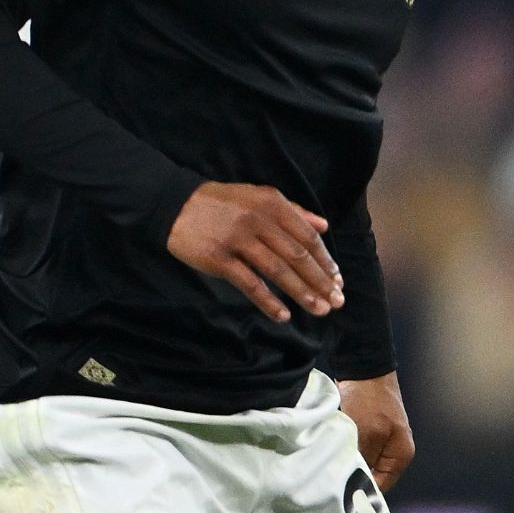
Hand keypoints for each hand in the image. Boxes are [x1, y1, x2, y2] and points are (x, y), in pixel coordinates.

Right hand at [169, 181, 340, 322]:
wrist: (176, 204)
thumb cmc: (224, 204)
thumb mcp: (259, 197)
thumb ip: (294, 211)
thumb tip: (324, 227)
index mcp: (273, 205)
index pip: (307, 237)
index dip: (325, 261)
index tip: (337, 280)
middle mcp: (259, 220)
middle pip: (297, 256)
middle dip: (320, 281)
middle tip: (336, 301)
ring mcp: (238, 240)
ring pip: (278, 271)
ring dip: (302, 293)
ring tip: (319, 310)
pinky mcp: (219, 258)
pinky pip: (249, 283)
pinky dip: (268, 300)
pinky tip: (283, 315)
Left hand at [340, 373, 414, 490]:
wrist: (364, 369)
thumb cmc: (370, 401)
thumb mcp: (367, 433)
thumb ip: (363, 460)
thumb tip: (352, 483)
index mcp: (400, 456)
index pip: (380, 486)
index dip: (361, 492)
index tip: (339, 497)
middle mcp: (392, 452)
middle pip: (371, 476)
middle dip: (352, 478)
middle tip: (330, 484)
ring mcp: (380, 442)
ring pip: (361, 464)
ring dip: (347, 465)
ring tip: (328, 470)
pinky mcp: (366, 433)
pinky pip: (355, 452)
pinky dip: (344, 453)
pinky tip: (330, 455)